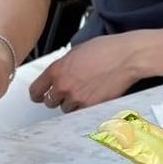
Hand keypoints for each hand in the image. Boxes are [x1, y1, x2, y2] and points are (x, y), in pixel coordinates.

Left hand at [29, 33, 147, 111]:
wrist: (127, 57)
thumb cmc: (107, 50)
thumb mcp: (76, 52)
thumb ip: (63, 66)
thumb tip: (59, 75)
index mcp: (57, 70)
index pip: (36, 90)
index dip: (38, 94)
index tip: (39, 96)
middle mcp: (64, 86)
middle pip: (50, 102)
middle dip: (58, 98)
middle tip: (68, 91)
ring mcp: (78, 98)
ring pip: (66, 110)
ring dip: (72, 104)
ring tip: (85, 93)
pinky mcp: (92, 107)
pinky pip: (81, 113)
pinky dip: (85, 109)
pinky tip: (92, 98)